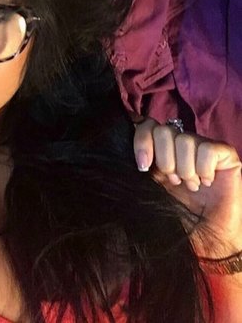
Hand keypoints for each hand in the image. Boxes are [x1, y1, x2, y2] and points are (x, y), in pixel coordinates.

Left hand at [133, 117, 241, 256]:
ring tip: (191, 185)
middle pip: (164, 131)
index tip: (143, 167)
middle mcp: (182, 143)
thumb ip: (143, 164)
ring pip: (185, 140)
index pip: (147, 125)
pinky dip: (204, 169)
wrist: (205, 235)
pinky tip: (207, 182)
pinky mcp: (226, 154)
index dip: (142, 142)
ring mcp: (204, 145)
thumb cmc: (177, 212)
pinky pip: (208, 150)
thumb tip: (135, 152)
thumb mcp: (152, 185)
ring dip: (185, 169)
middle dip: (165, 160)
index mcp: (161, 148)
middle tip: (174, 180)